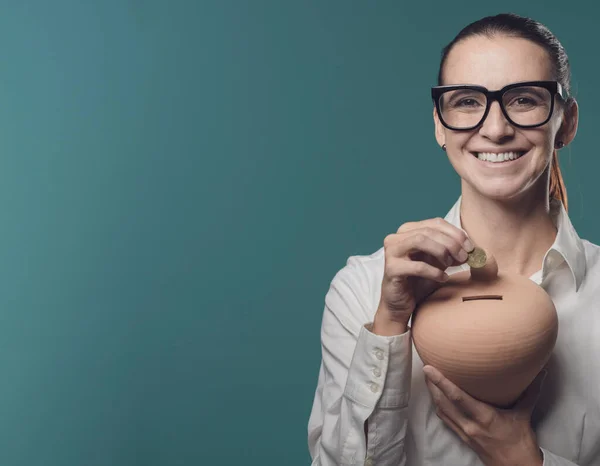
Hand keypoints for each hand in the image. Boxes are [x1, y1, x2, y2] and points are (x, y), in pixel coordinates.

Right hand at [373, 218, 472, 334]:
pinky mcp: (391, 269)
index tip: (471, 247)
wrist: (400, 305)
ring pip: (420, 240)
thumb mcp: (439, 263)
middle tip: (465, 257)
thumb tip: (473, 248)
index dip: (456, 233)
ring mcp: (391, 251)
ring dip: (441, 251)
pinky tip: (443, 278)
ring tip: (451, 265)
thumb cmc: (419, 282)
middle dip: (451, 243)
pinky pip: (417, 266)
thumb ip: (452, 252)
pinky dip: (434, 271)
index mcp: (407, 231)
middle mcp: (396, 237)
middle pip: (429, 231)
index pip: (436, 223)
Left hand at [423, 365, 546, 465]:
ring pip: (441, 410)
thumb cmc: (521, 442)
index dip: (441, 382)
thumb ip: (531, 392)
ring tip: (428, 378)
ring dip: (433, 394)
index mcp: (483, 418)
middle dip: (431, 385)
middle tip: (425, 367)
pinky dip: (439, 406)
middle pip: (442, 402)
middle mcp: (470, 425)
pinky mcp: (463, 438)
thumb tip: (541, 373)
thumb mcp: (525, 415)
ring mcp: (464, 433)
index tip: (429, 368)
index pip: (457, 397)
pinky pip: (445, 419)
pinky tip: (437, 397)